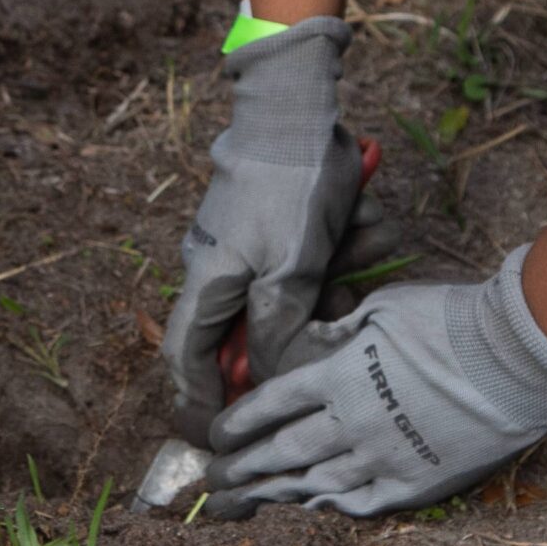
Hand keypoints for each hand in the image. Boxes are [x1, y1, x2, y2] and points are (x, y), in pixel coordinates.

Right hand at [161, 18, 365, 438]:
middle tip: (337, 297)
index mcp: (209, 280)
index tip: (219, 442)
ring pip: (302, 292)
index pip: (186, 361)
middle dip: (307, 319)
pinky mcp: (290, 224)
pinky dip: (348, 246)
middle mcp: (226, 268)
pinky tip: (360, 221)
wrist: (302, 103)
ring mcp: (257, 244)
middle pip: (258, 330)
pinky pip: (324, 257)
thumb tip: (268, 378)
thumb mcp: (288, 265)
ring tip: (353, 240)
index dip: (197, 406)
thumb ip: (276, 328)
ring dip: (338, 272)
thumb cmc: (288, 181)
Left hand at [206, 251, 546, 516]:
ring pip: (316, 484)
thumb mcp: (382, 309)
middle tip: (213, 483)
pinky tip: (310, 508)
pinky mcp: (416, 483)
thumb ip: (338, 332)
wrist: (513, 359)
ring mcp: (384, 458)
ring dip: (275, 494)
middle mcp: (353, 422)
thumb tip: (311, 347)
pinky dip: (330, 507)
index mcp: (339, 375)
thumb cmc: (449, 320)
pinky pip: (362, 503)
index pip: (272, 404)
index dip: (239, 423)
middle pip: (283, 451)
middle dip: (243, 469)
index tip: (216, 438)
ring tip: (245, 503)